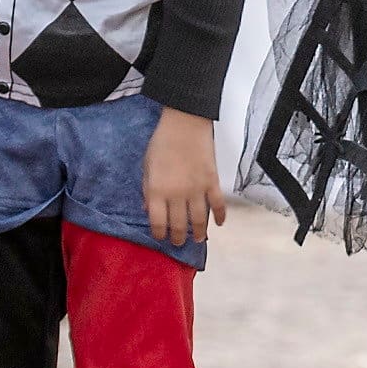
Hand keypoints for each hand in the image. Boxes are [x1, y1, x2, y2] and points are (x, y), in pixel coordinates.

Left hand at [141, 110, 230, 248]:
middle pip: (179, 224)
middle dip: (178, 237)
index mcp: (156, 191)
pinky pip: (218, 204)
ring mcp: (196, 189)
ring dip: (199, 232)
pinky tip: (219, 223)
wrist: (185, 124)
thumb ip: (146, 189)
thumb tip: (147, 207)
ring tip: (199, 239)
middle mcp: (176, 194)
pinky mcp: (212, 181)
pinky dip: (220, 215)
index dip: (159, 233)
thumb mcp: (146, 167)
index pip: (158, 222)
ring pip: (199, 219)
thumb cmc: (162, 142)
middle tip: (178, 243)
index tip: (161, 238)